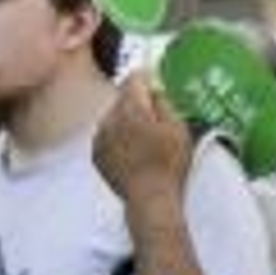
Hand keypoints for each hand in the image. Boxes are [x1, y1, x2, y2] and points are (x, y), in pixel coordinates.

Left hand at [94, 71, 193, 199]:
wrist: (150, 198)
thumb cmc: (169, 163)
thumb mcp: (178, 128)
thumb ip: (164, 103)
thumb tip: (154, 88)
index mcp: (131, 108)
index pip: (134, 79)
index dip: (146, 77)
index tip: (155, 81)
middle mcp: (109, 118)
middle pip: (122, 99)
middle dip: (137, 102)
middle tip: (156, 115)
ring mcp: (99, 137)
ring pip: (113, 117)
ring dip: (126, 121)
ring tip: (145, 138)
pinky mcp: (96, 155)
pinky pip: (106, 136)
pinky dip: (118, 138)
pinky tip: (134, 151)